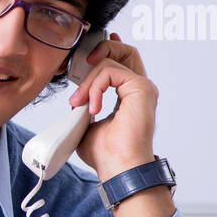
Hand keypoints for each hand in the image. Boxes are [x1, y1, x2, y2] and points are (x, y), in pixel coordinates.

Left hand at [67, 32, 158, 179]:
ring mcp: (142, 87)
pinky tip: (91, 108)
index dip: (108, 50)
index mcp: (130, 96)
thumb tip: (75, 101)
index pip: (123, 62)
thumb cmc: (107, 154)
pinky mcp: (140, 88)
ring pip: (110, 62)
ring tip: (79, 103)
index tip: (89, 53)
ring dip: (87, 81)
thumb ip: (84, 108)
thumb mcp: (86, 125)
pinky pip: (110, 72)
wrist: (119, 167)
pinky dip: (94, 87)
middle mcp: (139, 89)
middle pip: (125, 51)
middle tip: (81, 65)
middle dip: (100, 51)